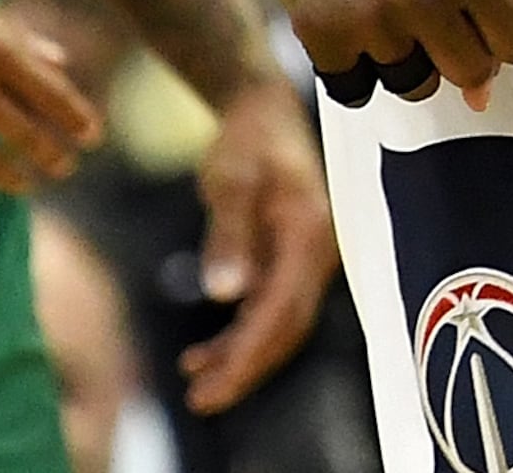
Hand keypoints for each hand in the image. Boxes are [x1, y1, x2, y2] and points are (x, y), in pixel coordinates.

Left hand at [176, 78, 334, 414]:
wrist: (263, 110)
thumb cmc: (247, 139)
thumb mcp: (230, 178)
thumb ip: (229, 235)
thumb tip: (226, 297)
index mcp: (310, 235)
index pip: (282, 313)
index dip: (249, 358)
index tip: (213, 390)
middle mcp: (317, 254)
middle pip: (286, 330)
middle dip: (246, 370)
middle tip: (201, 401)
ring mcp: (306, 260)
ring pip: (278, 325)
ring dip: (240, 357)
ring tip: (195, 382)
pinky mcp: (290, 262)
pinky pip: (268, 310)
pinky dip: (239, 335)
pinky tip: (202, 354)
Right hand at [246, 0, 512, 104]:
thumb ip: (486, 3)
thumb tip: (481, 98)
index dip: (500, 38)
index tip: (479, 22)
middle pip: (470, 74)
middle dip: (457, 53)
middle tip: (429, 16)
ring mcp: (372, 18)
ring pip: (413, 86)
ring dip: (405, 60)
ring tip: (385, 9)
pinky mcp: (322, 33)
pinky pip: (355, 90)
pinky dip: (354, 68)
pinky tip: (351, 24)